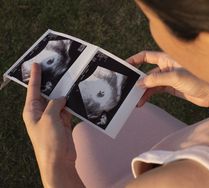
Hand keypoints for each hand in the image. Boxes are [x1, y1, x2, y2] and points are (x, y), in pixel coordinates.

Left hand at [22, 63, 83, 187]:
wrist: (59, 160)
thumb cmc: (48, 141)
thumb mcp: (49, 118)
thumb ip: (55, 104)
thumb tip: (62, 98)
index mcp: (31, 111)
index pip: (33, 90)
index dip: (35, 77)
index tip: (36, 64)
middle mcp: (41, 113)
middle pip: (47, 94)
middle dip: (52, 84)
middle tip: (57, 70)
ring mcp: (53, 118)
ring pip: (59, 101)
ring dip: (64, 95)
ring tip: (70, 81)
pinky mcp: (63, 123)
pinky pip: (67, 110)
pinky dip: (71, 105)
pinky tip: (76, 97)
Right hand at [127, 51, 208, 110]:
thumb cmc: (198, 80)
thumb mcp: (175, 77)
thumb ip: (156, 80)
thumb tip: (140, 83)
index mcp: (167, 59)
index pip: (147, 56)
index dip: (135, 60)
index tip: (125, 66)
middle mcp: (166, 67)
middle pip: (146, 71)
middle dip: (137, 79)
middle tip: (128, 88)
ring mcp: (168, 78)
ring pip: (150, 83)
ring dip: (143, 91)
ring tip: (135, 100)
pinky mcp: (171, 88)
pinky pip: (156, 91)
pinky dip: (149, 95)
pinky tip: (143, 101)